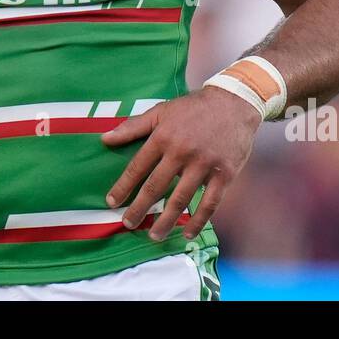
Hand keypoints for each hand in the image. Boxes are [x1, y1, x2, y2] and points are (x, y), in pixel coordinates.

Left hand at [102, 88, 261, 240]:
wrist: (233, 103)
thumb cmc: (193, 108)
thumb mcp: (161, 111)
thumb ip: (133, 126)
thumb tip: (105, 138)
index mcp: (163, 136)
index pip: (137, 167)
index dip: (123, 186)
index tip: (111, 202)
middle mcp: (182, 152)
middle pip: (156, 187)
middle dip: (139, 208)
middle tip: (128, 223)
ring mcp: (204, 164)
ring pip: (181, 199)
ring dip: (166, 221)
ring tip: (154, 235)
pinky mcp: (224, 174)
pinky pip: (209, 203)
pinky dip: (198, 221)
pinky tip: (187, 234)